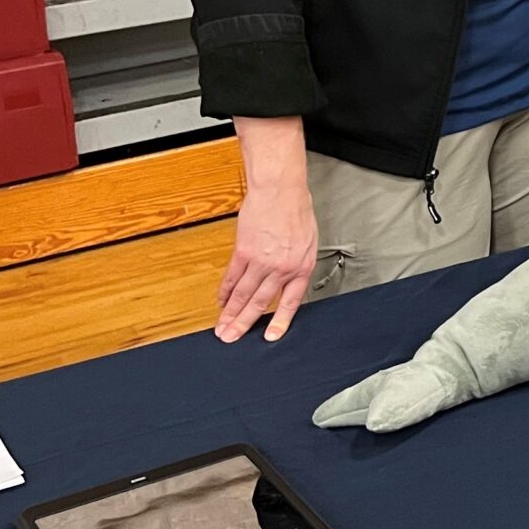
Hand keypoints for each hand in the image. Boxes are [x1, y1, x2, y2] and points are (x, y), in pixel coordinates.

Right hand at [218, 174, 316, 343]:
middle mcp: (281, 268)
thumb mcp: (308, 241)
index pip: (289, 302)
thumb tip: (285, 280)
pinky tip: (220, 300)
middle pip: (259, 303)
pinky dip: (224, 290)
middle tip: (231, 338)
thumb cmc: (297, 210)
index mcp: (301, 267)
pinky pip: (231, 276)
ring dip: (230, 313)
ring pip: (242, 294)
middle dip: (244, 323)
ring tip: (221, 327)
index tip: (270, 337)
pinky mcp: (244, 251)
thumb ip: (296, 263)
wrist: (281, 190)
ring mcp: (261, 261)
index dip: (279, 321)